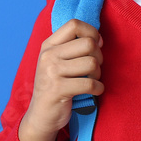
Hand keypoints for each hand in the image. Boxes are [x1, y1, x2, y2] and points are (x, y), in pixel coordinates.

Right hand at [19, 19, 104, 140]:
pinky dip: (98, 88)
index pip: (74, 24)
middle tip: (95, 68)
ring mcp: (51, 72)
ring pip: (91, 63)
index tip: (97, 45)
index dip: (92, 32)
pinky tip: (94, 91)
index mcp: (48, 45)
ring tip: (92, 80)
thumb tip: (99, 38)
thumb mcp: (57, 61)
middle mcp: (48, 56)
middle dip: (99, 56)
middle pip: (88, 43)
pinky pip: (90, 83)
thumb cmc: (56, 85)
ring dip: (98, 74)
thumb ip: (72, 46)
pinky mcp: (58, 90)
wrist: (41, 116)